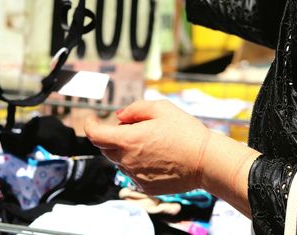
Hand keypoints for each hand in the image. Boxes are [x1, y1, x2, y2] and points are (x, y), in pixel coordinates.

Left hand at [84, 99, 209, 194]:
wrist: (206, 161)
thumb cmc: (186, 132)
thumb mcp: (161, 109)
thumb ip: (134, 109)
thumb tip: (118, 116)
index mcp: (128, 140)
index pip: (94, 135)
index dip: (89, 125)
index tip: (92, 120)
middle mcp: (128, 160)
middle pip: (105, 148)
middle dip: (110, 136)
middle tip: (130, 128)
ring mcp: (135, 176)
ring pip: (119, 161)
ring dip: (124, 150)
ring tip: (149, 143)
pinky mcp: (145, 186)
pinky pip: (132, 173)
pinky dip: (135, 163)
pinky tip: (155, 157)